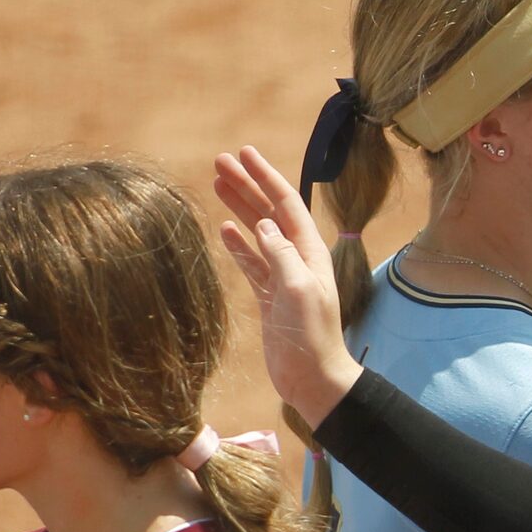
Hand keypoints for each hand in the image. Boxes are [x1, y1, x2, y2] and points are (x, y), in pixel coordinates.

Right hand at [213, 146, 363, 425]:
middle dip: (246, 184)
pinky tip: (223, 229)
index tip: (244, 152)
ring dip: (239, 208)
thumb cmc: (311, 337)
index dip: (265, 176)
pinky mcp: (270, 297)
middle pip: (269, 211)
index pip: (286, 204)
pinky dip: (238, 244)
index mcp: (310, 253)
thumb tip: (262, 224)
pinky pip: (252, 262)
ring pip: (257, 233)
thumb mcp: (298, 290)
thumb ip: (281, 254)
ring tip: (217, 184)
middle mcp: (298, 259)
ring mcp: (282, 277)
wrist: (314, 379)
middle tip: (220, 161)